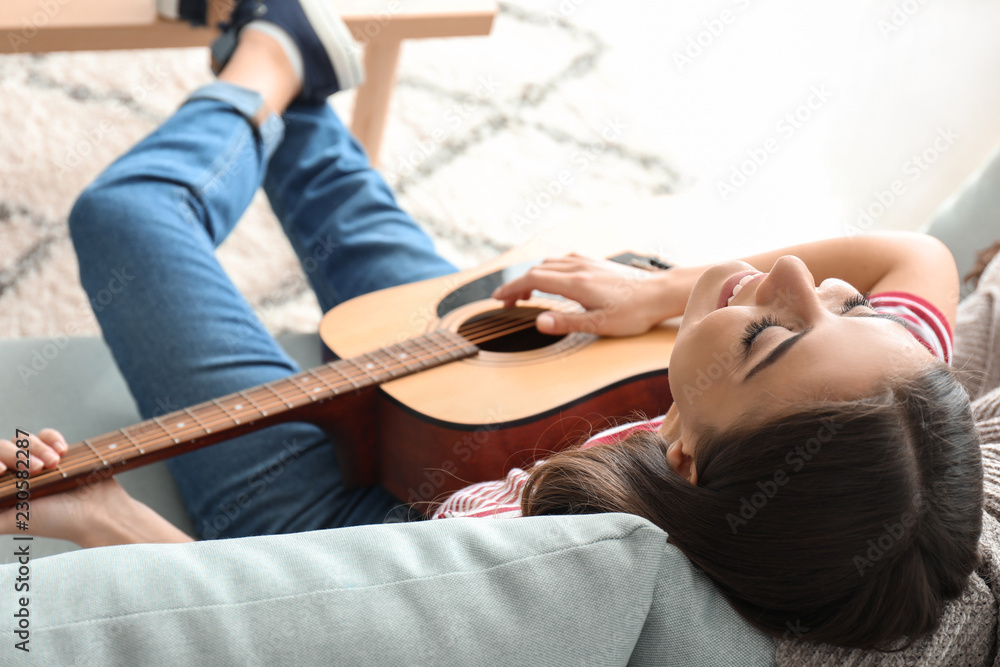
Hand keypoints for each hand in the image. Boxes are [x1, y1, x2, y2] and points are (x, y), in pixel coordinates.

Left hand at [0, 428, 119, 545]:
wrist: (98, 513)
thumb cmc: (58, 522)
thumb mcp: (11, 521)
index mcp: (3, 490)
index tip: (2, 471)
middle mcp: (16, 476)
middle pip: (2, 448)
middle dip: (17, 456)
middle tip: (34, 471)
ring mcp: (37, 463)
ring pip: (23, 439)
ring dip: (37, 448)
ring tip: (53, 464)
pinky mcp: (58, 453)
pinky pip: (47, 435)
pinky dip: (52, 438)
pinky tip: (61, 451)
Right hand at [492, 254, 688, 336]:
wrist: (661, 292)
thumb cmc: (634, 312)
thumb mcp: (599, 324)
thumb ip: (566, 323)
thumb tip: (539, 322)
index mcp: (576, 283)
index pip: (532, 280)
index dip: (511, 288)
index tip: (498, 299)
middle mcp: (579, 267)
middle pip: (537, 270)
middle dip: (517, 285)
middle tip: (508, 302)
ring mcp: (587, 262)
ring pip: (549, 263)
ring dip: (532, 276)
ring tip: (526, 294)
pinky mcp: (596, 262)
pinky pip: (563, 261)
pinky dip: (549, 269)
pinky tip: (554, 280)